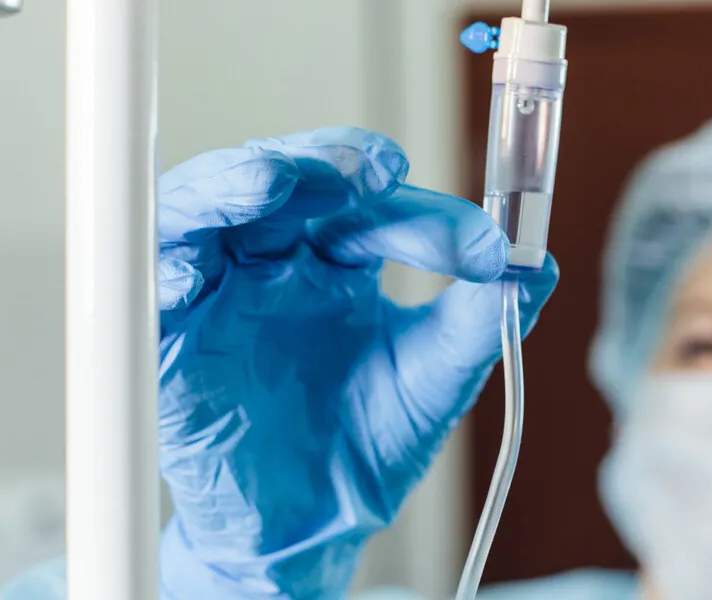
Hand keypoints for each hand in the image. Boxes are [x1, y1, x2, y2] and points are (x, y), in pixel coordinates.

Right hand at [154, 128, 556, 598]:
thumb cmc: (370, 443)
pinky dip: (170, 267)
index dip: (421, 210)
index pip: (370, 205)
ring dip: (237, 184)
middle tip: (371, 170)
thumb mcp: (436, 378)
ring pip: (207, 209)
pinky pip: (150, 289)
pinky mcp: (172, 341)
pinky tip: (201, 268)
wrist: (320, 525)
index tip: (479, 243)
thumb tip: (538, 264)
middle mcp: (276, 263)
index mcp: (339, 262)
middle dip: (322, 161)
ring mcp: (222, 294)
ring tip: (279, 181)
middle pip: (285, 181)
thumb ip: (482, 317)